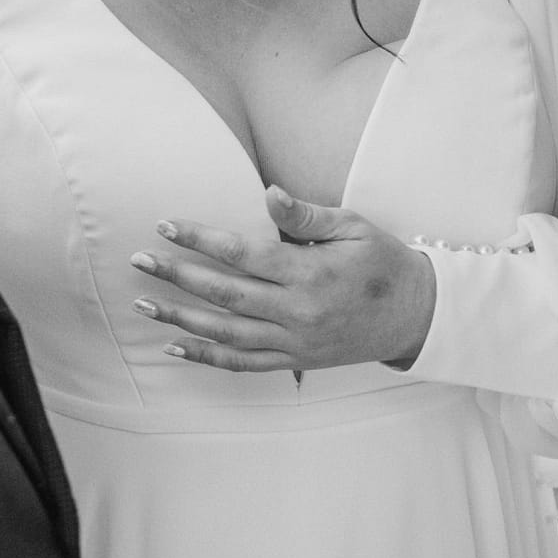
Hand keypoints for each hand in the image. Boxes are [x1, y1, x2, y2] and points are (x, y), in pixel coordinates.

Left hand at [129, 185, 436, 372]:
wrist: (418, 316)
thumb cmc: (382, 263)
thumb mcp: (352, 227)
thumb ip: (305, 214)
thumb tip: (268, 194)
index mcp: (309, 272)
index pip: (242, 254)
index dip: (200, 239)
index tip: (165, 226)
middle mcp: (297, 311)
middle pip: (224, 294)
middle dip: (176, 276)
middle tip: (139, 261)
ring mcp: (295, 341)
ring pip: (227, 333)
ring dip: (181, 318)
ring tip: (144, 304)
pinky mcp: (296, 360)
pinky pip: (244, 363)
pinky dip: (208, 356)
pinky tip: (176, 346)